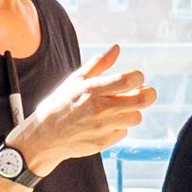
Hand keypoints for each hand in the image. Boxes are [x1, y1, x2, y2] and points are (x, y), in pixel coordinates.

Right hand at [16, 44, 153, 173]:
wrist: (44, 136)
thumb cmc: (60, 104)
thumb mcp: (75, 80)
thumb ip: (99, 64)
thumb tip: (117, 48)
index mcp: (93, 89)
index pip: (129, 80)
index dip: (138, 77)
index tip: (135, 78)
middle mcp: (100, 109)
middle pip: (142, 101)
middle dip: (148, 93)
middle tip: (144, 91)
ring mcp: (103, 127)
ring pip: (136, 117)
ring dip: (132, 111)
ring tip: (120, 107)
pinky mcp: (103, 142)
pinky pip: (123, 132)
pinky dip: (119, 126)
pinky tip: (107, 122)